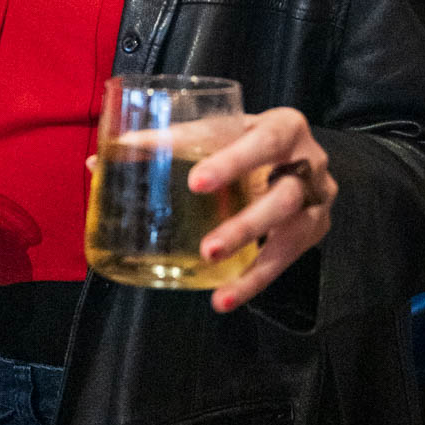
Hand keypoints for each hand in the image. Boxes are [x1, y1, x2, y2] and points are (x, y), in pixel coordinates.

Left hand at [188, 108, 336, 314]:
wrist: (292, 152)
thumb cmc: (245, 138)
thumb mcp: (219, 131)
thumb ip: (171, 141)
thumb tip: (107, 156)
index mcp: (286, 127)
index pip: (264, 143)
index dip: (233, 163)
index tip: (196, 184)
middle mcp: (310, 163)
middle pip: (283, 198)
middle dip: (245, 226)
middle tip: (207, 249)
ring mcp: (317, 200)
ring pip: (290, 234)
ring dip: (252, 262)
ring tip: (213, 273)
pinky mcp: (314, 229)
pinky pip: (286, 259)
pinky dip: (253, 280)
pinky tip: (225, 296)